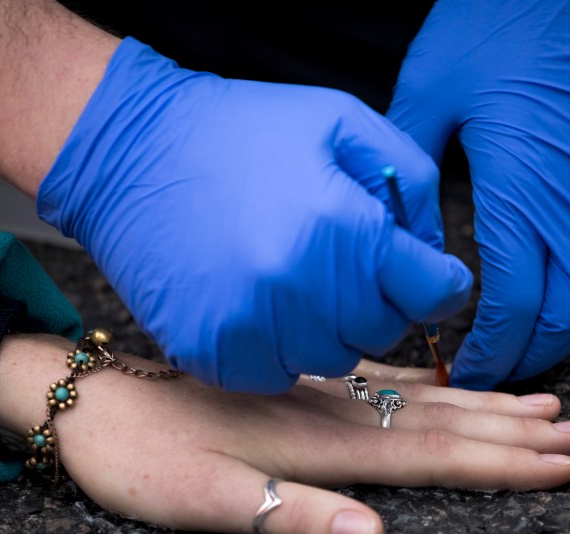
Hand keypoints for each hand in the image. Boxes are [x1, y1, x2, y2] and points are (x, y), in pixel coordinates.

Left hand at [0, 335, 569, 533]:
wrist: (95, 397)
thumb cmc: (145, 454)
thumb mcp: (204, 499)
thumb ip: (291, 515)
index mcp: (321, 442)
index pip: (431, 456)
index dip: (502, 463)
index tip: (563, 462)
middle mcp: (333, 409)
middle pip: (443, 423)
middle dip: (516, 432)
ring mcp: (321, 391)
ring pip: (424, 397)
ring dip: (487, 404)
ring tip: (543, 403)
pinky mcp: (303, 383)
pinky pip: (386, 381)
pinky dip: (431, 383)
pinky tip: (448, 381)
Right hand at [38, 37, 472, 393]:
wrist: (132, 152)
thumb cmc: (243, 131)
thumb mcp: (342, 122)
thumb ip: (409, 183)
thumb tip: (434, 253)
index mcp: (341, 227)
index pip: (432, 292)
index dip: (437, 282)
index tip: (426, 275)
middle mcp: (298, 288)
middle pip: (384, 331)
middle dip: (379, 300)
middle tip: (345, 263)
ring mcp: (250, 327)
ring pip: (333, 360)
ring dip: (329, 327)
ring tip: (296, 278)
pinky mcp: (210, 353)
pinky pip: (276, 375)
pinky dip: (279, 349)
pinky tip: (259, 304)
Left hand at [388, 0, 569, 388]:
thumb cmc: (500, 24)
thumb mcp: (429, 94)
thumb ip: (411, 171)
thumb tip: (400, 228)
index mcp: (524, 195)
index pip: (514, 309)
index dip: (490, 352)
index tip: (464, 368)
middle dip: (531, 354)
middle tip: (496, 364)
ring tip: (532, 332)